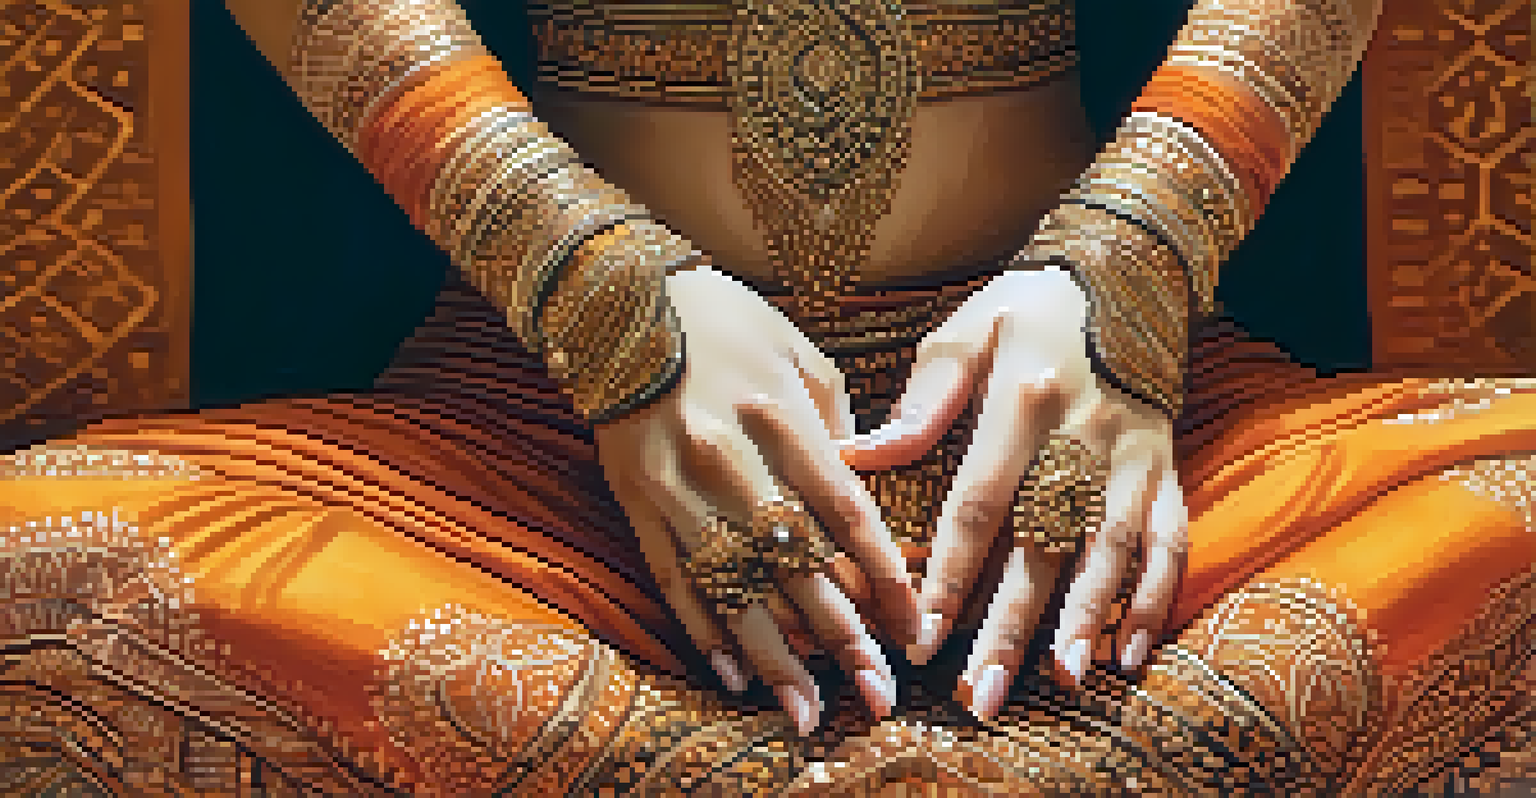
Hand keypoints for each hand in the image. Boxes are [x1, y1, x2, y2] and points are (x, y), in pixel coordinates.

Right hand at [593, 264, 916, 733]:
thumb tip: (862, 500)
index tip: (913, 628)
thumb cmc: (727, 324)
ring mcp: (676, 488)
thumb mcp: (800, 356)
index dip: (882, 579)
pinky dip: (703, 632)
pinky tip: (734, 676)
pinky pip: (674, 581)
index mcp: (779, 418)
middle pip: (794, 566)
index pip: (844, 515)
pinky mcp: (637, 503)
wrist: (620, 302)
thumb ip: (836, 429)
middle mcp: (728, 460)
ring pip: (733, 588)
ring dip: (775, 658)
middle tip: (877, 694)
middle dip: (840, 637)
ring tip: (808, 710)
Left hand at [841, 267, 1187, 720]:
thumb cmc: (1029, 307)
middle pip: (1043, 544)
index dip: (949, 575)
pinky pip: (1170, 542)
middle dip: (1010, 625)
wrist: (1128, 272)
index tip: (921, 635)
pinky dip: (1154, 599)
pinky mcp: (1167, 468)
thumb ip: (921, 402)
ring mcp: (1133, 457)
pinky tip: (1129, 652)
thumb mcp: (966, 332)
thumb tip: (858, 458)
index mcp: (1023, 401)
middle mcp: (1084, 435)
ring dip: (1084, 621)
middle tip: (979, 692)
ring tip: (1057, 679)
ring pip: (1110, 553)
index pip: (979, 504)